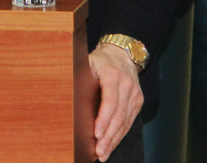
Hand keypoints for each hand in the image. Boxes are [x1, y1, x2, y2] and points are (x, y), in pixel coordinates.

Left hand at [87, 43, 143, 160]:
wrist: (122, 52)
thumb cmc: (100, 60)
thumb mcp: (87, 63)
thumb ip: (81, 79)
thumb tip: (68, 100)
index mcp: (112, 75)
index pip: (110, 101)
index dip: (103, 119)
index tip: (96, 134)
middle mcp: (126, 85)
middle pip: (118, 115)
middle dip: (108, 136)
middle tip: (99, 151)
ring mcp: (134, 94)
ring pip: (125, 121)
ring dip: (114, 139)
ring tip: (104, 153)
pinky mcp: (138, 100)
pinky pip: (129, 121)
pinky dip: (120, 134)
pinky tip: (112, 143)